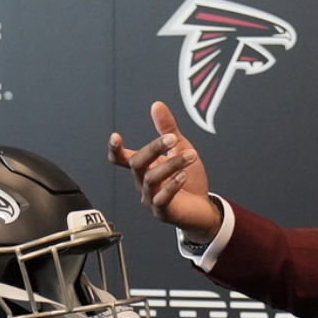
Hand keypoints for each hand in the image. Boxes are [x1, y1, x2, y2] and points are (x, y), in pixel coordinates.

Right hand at [108, 101, 220, 244]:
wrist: (202, 208)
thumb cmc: (189, 180)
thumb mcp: (179, 149)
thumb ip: (167, 129)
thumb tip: (157, 105)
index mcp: (144, 168)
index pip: (121, 159)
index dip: (115, 149)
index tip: (116, 136)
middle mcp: (143, 183)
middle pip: (137, 164)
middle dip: (154, 149)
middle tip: (172, 139)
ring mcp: (150, 199)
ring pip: (151, 179)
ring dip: (171, 164)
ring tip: (190, 156)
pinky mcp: (162, 212)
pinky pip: (161, 199)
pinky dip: (172, 186)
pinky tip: (183, 176)